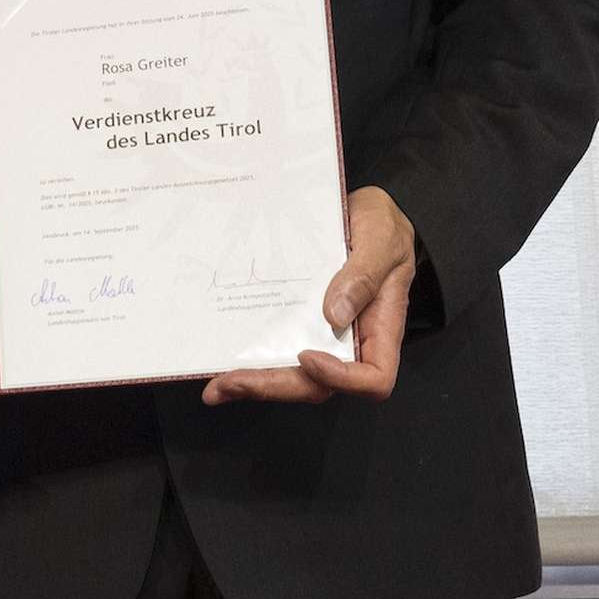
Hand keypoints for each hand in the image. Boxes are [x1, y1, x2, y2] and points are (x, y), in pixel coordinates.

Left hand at [203, 185, 417, 405]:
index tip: (306, 356)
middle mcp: (349, 342)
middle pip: (318, 384)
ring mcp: (320, 336)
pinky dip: (249, 361)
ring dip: (253, 383)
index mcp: (380, 329)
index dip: (341, 379)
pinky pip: (275, 349)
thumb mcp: (381, 241)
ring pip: (292, 375)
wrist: (362, 211)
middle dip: (274, 386)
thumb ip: (363, 276)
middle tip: (230, 383)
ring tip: (216, 387)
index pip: (372, 379)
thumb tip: (334, 316)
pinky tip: (219, 364)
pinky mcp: (296, 324)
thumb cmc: (382, 227)